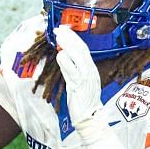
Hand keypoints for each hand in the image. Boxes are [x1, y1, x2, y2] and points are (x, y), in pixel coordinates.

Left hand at [51, 26, 129, 148]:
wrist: (91, 120)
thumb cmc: (83, 102)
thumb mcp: (79, 82)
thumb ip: (72, 69)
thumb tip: (64, 56)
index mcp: (91, 70)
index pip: (83, 50)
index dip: (74, 38)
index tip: (64, 29)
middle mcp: (90, 72)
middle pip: (81, 50)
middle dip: (70, 37)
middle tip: (60, 28)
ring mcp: (86, 80)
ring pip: (79, 58)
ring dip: (68, 46)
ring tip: (59, 36)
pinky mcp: (80, 89)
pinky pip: (73, 74)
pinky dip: (67, 64)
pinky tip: (61, 55)